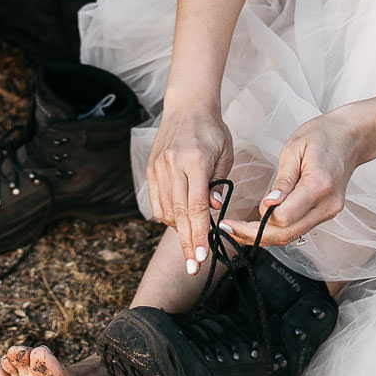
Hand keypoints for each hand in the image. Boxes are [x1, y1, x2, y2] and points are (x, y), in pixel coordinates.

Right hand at [145, 99, 233, 274]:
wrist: (187, 107)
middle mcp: (172, 165)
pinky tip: (178, 224)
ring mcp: (158, 168)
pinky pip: (156, 202)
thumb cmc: (212, 131)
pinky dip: (166, 217)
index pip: (195, 207)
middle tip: (193, 268)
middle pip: (178, 214)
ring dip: (177, 231)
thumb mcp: (225, 154)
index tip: (201, 257)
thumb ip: (218, 182)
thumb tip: (213, 209)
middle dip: (187, 243)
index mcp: (194, 161)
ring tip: (190, 245)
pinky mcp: (150, 170)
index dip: (198, 235)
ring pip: (164, 210)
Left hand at [221, 107, 368, 246]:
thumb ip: (282, 180)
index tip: (237, 215)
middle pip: (286, 234)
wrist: (351, 137)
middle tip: (228, 229)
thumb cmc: (323, 135)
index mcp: (319, 186)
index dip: (259, 219)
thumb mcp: (295, 148)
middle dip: (254, 236)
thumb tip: (268, 206)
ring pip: (291, 236)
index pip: (283, 218)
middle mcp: (327, 205)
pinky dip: (277, 229)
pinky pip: (298, 228)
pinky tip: (258, 224)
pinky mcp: (325, 213)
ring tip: (237, 229)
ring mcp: (329, 212)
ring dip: (263, 236)